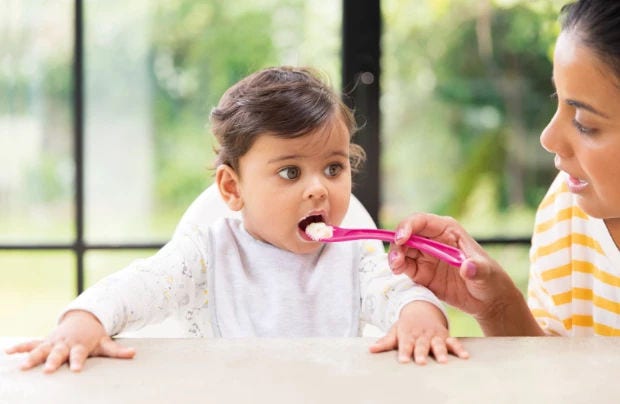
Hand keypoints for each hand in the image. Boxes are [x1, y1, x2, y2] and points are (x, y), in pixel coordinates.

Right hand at [5, 310, 134, 372]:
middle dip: (53, 361)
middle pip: (58, 353)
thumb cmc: (94, 335)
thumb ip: (118, 351)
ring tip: (23, 366)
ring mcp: (54, 342)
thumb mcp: (106, 342)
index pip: (79, 355)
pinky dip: (20, 347)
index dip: (78, 362)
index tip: (77, 370)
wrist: (83, 319)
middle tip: (47, 370)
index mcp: (80, 345)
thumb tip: (134, 354)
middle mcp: (65, 343)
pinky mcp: (45, 341)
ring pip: (41, 349)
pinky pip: (31, 344)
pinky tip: (8, 352)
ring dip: (32, 357)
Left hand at [369, 301, 467, 363]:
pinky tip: (465, 356)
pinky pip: (454, 342)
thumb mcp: (395, 331)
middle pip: (421, 345)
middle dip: (422, 353)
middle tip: (422, 361)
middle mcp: (422, 334)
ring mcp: (434, 335)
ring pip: (438, 344)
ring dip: (441, 352)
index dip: (404, 352)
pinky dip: (460, 348)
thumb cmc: (406, 326)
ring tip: (443, 361)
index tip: (403, 361)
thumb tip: (370, 350)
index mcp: (408, 333)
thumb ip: (385, 342)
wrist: (422, 309)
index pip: (405, 344)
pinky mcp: (446, 336)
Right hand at [388, 213, 517, 320]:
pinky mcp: (421, 272)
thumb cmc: (490, 280)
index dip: (408, 226)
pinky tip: (398, 272)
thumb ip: (477, 269)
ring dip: (395, 256)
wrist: (487, 300)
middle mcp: (433, 240)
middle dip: (398, 244)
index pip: (422, 221)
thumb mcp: (486, 273)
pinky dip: (398, 268)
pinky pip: (404, 266)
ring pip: (403, 250)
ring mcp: (425, 256)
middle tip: (397, 259)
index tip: (401, 238)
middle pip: (407, 235)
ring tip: (397, 268)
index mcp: (447, 230)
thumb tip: (468, 267)